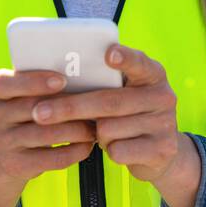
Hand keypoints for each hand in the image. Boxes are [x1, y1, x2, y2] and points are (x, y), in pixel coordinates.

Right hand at [0, 68, 96, 181]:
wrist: (2, 153)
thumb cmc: (24, 111)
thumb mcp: (21, 92)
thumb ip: (40, 81)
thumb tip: (81, 74)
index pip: (7, 83)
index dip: (34, 81)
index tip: (62, 80)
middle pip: (33, 108)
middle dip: (68, 106)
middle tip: (95, 104)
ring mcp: (2, 142)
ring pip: (46, 134)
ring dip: (77, 130)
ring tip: (95, 125)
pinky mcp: (17, 165)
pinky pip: (52, 158)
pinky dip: (75, 151)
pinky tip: (88, 145)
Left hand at [29, 43, 190, 184]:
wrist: (161, 152)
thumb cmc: (129, 114)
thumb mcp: (124, 93)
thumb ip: (105, 83)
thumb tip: (57, 82)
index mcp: (153, 74)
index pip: (139, 63)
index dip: (125, 58)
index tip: (108, 54)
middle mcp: (164, 96)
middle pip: (110, 101)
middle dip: (71, 107)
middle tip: (40, 112)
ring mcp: (165, 124)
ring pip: (109, 129)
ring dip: (95, 133)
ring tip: (102, 131)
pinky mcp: (161, 150)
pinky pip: (117, 150)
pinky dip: (108, 150)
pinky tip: (115, 146)